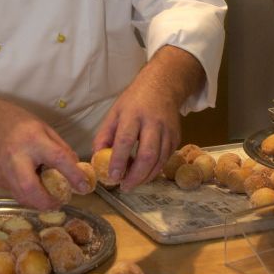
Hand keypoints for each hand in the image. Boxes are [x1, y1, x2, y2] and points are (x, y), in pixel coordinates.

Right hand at [0, 71, 90, 208]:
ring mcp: (1, 169)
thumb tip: (76, 169)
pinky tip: (31, 186)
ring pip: (21, 196)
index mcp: (32, 139)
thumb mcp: (44, 128)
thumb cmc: (18, 122)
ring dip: (37, 201)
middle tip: (59, 203)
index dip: (73, 175)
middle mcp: (15, 156)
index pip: (57, 159)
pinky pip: (13, 191)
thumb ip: (60, 149)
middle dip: (47, 202)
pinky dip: (26, 194)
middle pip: (30, 188)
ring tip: (48, 197)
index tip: (84, 187)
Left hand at [92, 46, 203, 191]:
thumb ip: (104, 135)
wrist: (163, 86)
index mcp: (133, 114)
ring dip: (146, 177)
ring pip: (160, 160)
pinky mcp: (176, 137)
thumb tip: (97, 158)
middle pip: (147, 154)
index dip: (119, 160)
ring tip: (133, 184)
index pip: (125, 139)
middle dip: (136, 175)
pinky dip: (155, 170)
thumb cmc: (134, 101)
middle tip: (125, 187)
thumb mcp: (115, 112)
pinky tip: (145, 174)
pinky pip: (166, 158)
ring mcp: (168, 130)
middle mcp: (153, 122)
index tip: (113, 176)